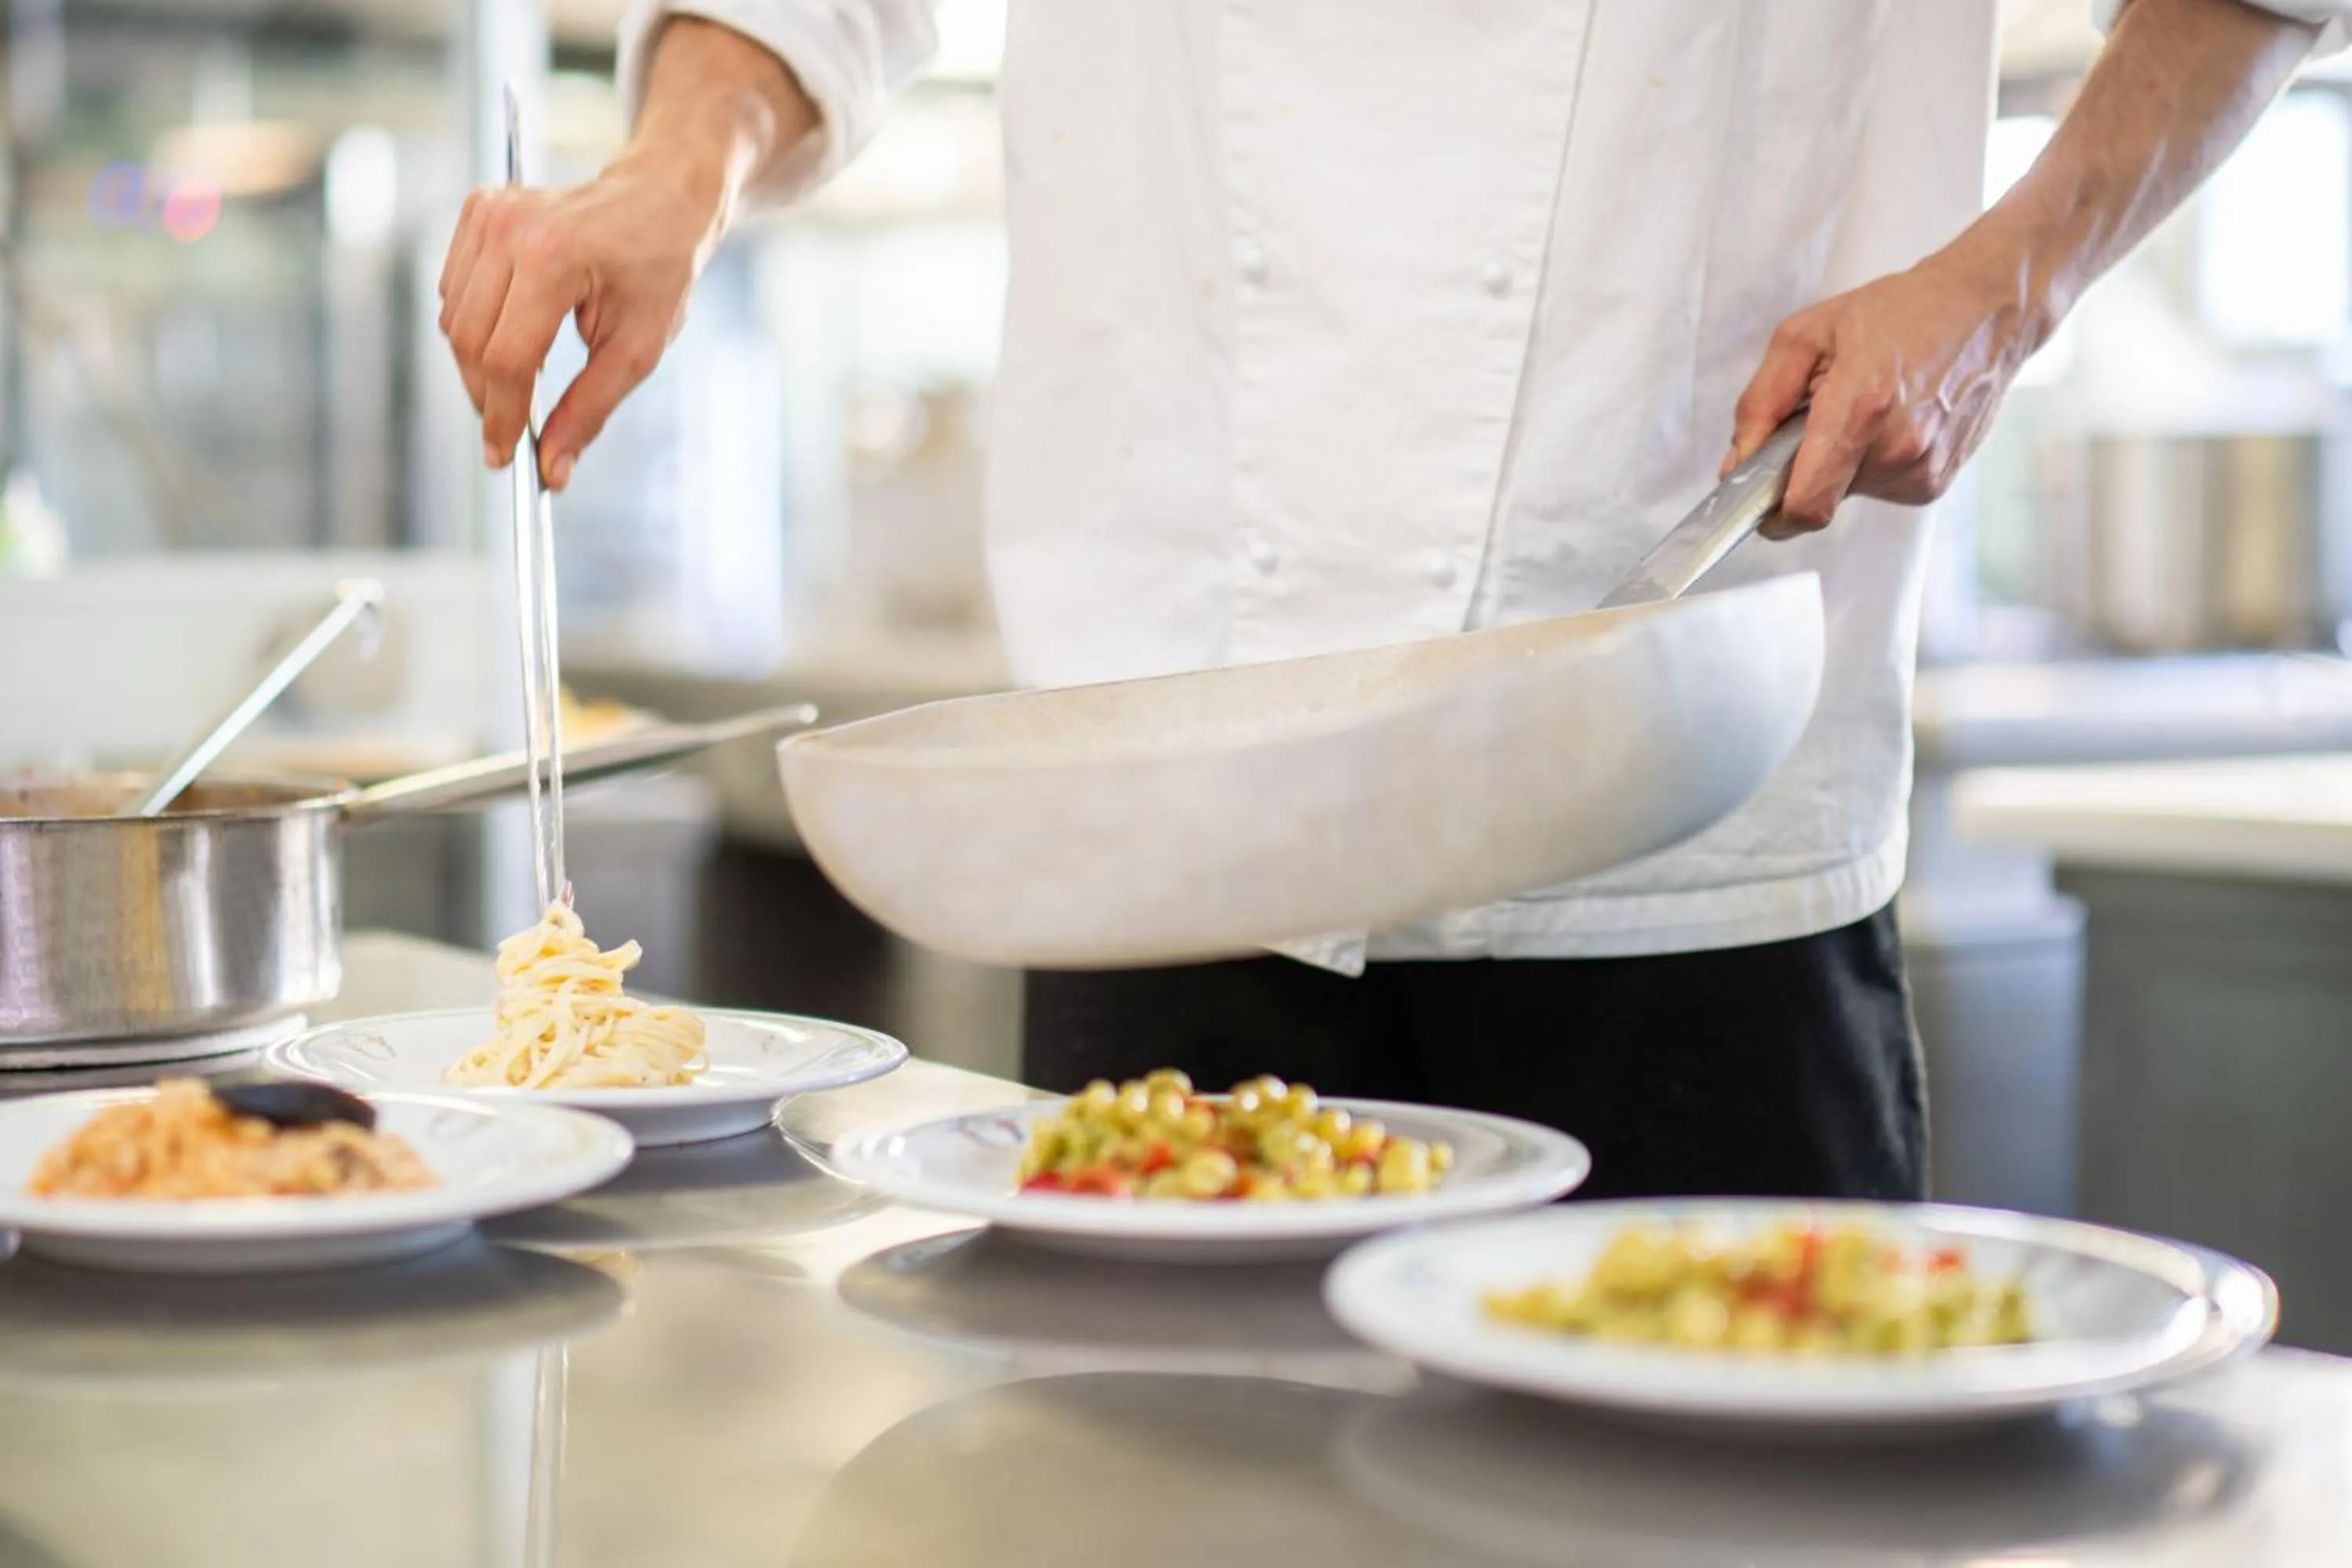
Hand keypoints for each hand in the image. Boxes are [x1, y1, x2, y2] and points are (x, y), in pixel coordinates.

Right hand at [438, 151, 726, 489]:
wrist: (660, 195)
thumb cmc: (659, 268)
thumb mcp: (638, 348)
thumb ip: (591, 409)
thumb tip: (553, 468)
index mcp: (553, 260)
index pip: (506, 358)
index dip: (502, 416)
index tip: (505, 457)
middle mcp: (510, 230)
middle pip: (470, 342)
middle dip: (486, 397)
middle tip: (510, 432)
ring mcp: (488, 213)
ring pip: (454, 319)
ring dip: (479, 364)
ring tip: (526, 378)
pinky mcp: (478, 209)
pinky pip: (454, 289)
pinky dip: (476, 325)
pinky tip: (518, 331)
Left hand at [1724, 252, 2044, 537]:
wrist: (1988, 310)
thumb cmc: (1898, 312)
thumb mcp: (1807, 335)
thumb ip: (1761, 402)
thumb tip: (1736, 463)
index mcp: (1861, 407)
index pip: (1805, 504)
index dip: (1771, 514)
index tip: (1755, 496)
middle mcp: (1897, 449)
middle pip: (1819, 497)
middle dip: (1804, 466)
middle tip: (1822, 415)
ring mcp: (1922, 471)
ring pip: (1848, 493)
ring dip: (1841, 461)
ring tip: (1867, 408)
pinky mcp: (1936, 483)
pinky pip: (1878, 488)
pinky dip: (1870, 462)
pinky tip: (1892, 420)